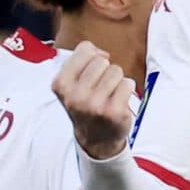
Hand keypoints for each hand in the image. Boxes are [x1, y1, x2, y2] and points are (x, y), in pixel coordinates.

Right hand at [55, 40, 137, 160]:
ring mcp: (95, 105)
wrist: (96, 140)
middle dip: (105, 71)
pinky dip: (127, 90)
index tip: (92, 72)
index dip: (93, 57)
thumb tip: (102, 53)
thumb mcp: (71, 84)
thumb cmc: (86, 106)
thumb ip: (82, 60)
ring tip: (109, 95)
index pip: (85, 50)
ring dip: (117, 81)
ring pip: (116, 71)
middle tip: (101, 89)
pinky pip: (128, 83)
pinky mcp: (114, 112)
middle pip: (102, 61)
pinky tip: (118, 101)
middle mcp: (75, 95)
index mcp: (61, 84)